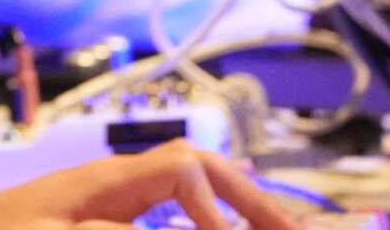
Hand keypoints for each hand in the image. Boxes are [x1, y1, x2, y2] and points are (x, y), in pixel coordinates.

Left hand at [0, 140, 304, 228]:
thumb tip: (195, 229)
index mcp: (110, 177)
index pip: (184, 171)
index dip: (215, 207)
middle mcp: (121, 174)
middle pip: (202, 165)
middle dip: (249, 196)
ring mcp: (119, 187)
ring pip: (194, 176)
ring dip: (237, 200)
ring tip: (279, 227)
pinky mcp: (114, 205)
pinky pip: (175, 194)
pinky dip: (209, 207)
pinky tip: (229, 222)